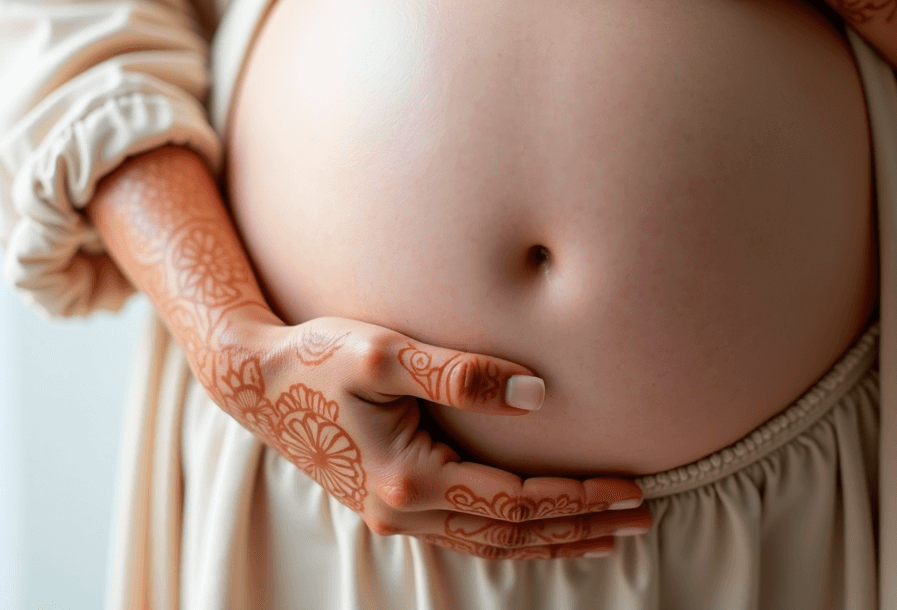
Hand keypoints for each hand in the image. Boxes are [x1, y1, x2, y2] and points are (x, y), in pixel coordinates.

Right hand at [214, 314, 650, 557]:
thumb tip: (539, 395)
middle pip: (513, 534)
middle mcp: (404, 512)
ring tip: (608, 532)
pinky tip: (540, 529)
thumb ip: (462, 371)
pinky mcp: (392, 504)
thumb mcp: (385, 353)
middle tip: (642, 517)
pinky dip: (516, 536)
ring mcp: (396, 515)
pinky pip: (470, 534)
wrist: (254, 382)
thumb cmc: (316, 358)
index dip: (577, 498)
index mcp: (408, 481)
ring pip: (493, 544)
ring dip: (554, 539)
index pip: (515, 502)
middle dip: (581, 527)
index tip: (630, 488)